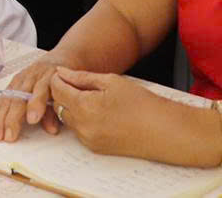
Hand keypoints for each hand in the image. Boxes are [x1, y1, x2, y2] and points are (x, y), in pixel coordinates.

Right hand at [0, 58, 67, 141]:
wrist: (57, 62)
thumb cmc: (62, 82)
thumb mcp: (65, 94)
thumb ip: (57, 111)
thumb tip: (51, 129)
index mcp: (48, 77)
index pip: (41, 90)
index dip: (36, 105)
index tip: (32, 120)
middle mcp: (31, 77)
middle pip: (19, 97)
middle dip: (13, 118)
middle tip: (9, 136)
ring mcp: (19, 80)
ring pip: (7, 99)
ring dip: (1, 118)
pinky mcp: (11, 84)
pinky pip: (1, 98)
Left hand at [47, 67, 195, 160]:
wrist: (163, 131)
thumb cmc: (142, 103)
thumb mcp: (111, 82)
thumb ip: (82, 77)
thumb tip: (62, 73)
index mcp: (85, 106)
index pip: (57, 90)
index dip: (58, 79)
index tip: (63, 74)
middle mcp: (83, 126)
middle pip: (58, 105)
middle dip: (62, 93)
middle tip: (75, 84)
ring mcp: (88, 139)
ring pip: (67, 119)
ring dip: (70, 107)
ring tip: (89, 97)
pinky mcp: (95, 148)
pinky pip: (78, 131)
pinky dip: (80, 120)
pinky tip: (97, 112)